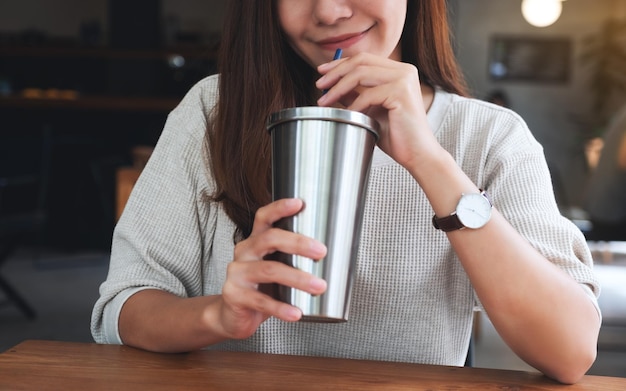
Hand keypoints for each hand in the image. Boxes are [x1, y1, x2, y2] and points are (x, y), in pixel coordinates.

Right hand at [218, 198, 326, 339]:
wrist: (233, 316)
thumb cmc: (262, 289)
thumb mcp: (276, 268)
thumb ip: (293, 259)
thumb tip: (334, 257)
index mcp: (255, 241)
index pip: (264, 217)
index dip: (279, 208)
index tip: (299, 203)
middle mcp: (244, 252)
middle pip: (270, 239)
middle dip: (298, 243)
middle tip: (321, 252)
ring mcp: (237, 273)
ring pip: (269, 270)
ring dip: (298, 278)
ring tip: (319, 286)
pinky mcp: (234, 295)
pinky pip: (261, 301)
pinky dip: (282, 308)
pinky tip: (296, 313)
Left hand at [316, 53, 438, 170]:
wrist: (418, 154)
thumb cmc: (396, 136)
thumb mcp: (371, 110)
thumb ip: (356, 95)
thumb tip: (331, 86)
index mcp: (399, 71)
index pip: (364, 59)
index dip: (340, 63)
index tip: (322, 73)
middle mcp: (404, 70)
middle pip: (361, 61)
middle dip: (335, 72)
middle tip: (319, 85)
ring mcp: (404, 79)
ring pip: (360, 74)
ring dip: (338, 88)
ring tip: (324, 102)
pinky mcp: (402, 92)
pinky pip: (368, 95)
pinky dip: (354, 105)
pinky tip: (346, 115)